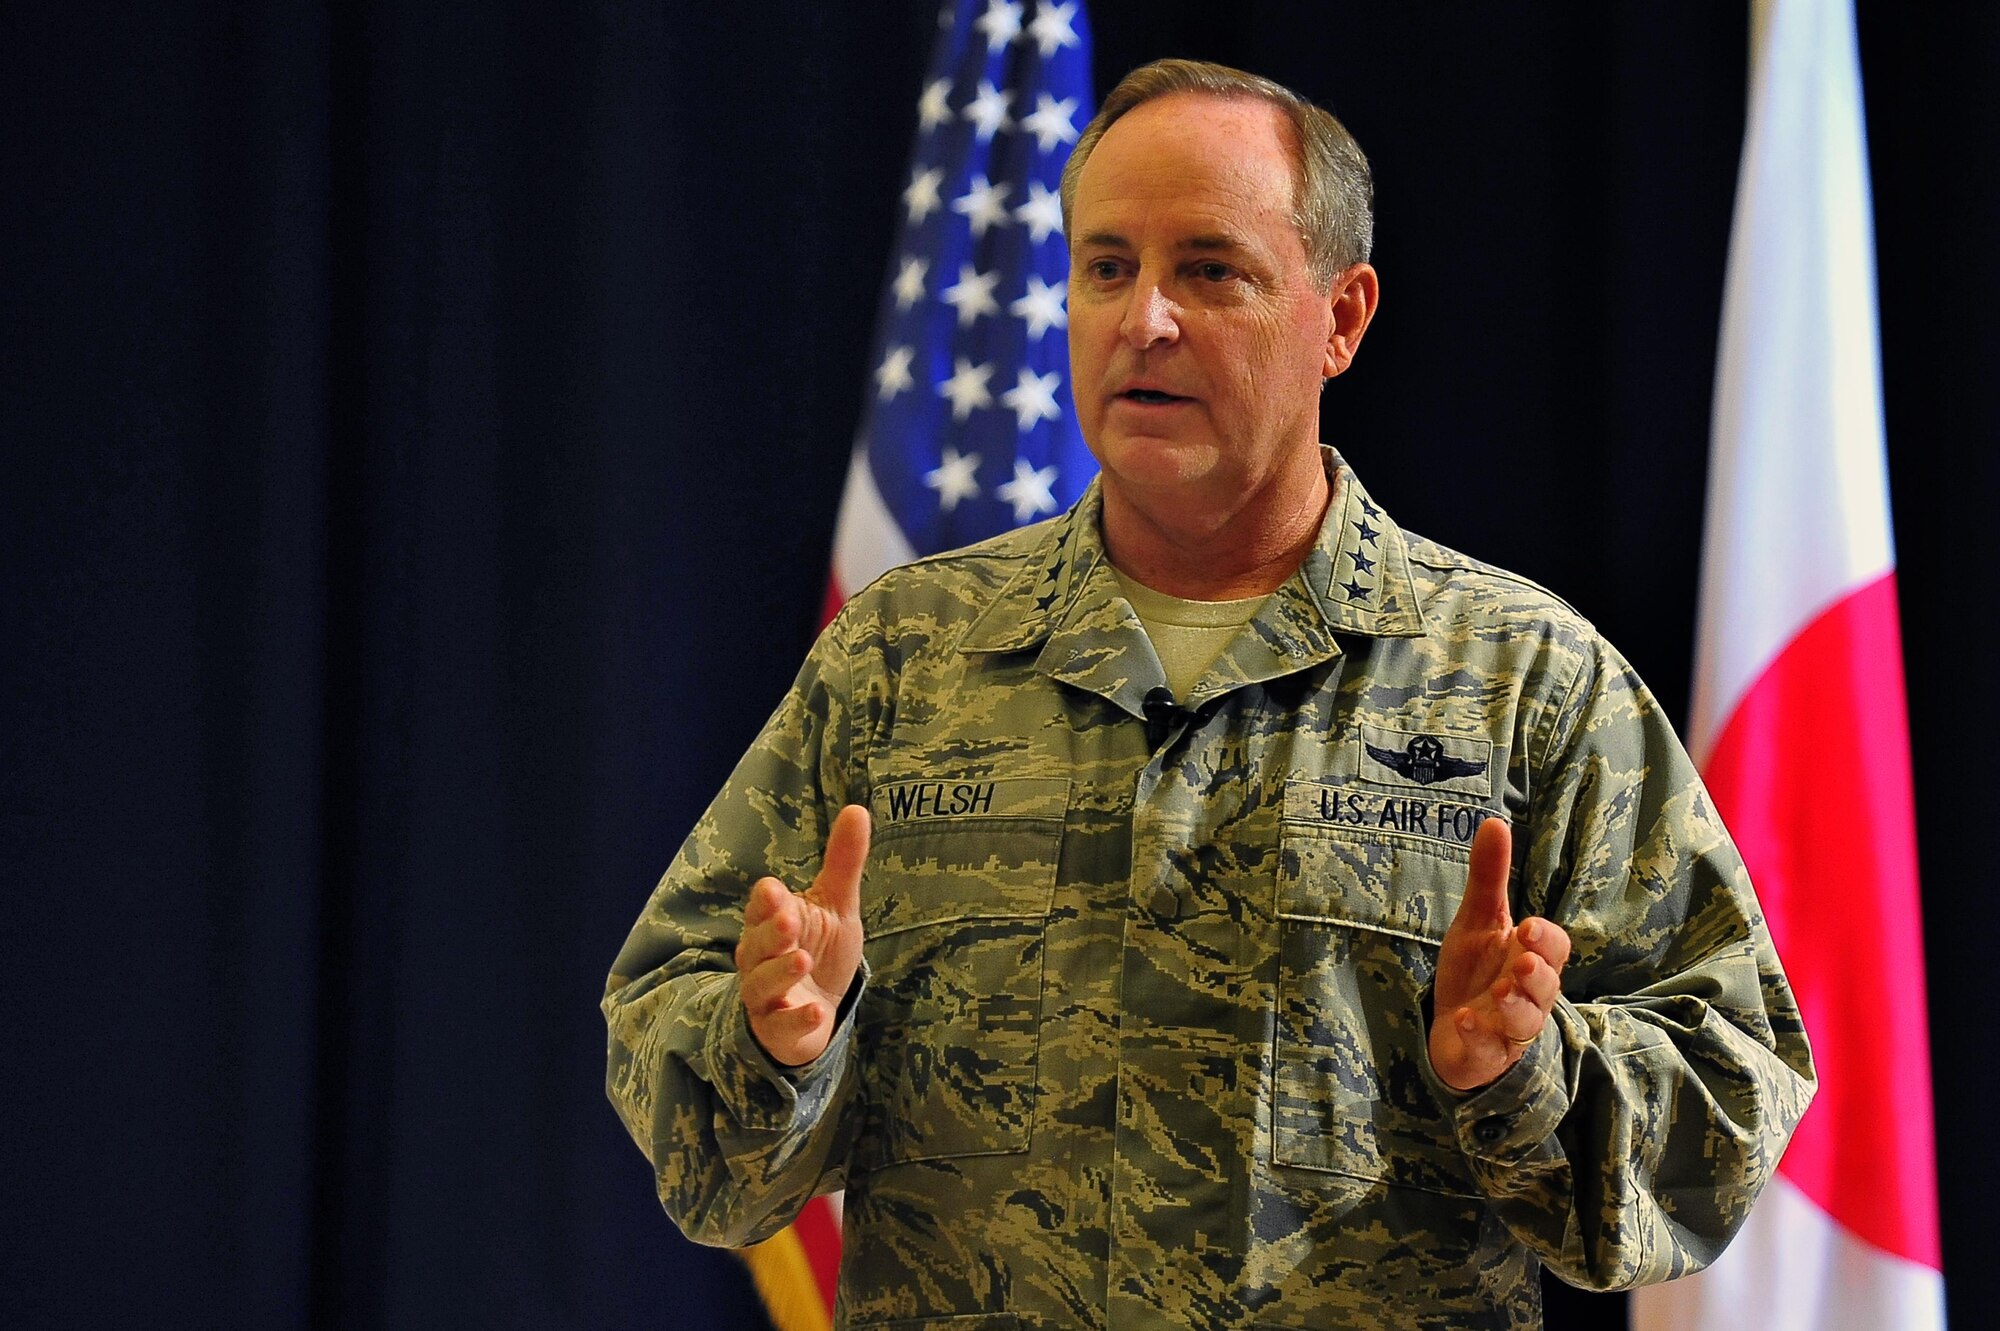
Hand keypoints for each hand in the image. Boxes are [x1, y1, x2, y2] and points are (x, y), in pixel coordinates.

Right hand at [734, 804, 870, 1066]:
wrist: (816, 1011)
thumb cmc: (820, 950)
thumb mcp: (836, 906)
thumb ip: (843, 862)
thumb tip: (858, 808)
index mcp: (771, 923)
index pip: (761, 908)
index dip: (767, 902)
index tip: (777, 890)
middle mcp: (760, 958)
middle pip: (755, 945)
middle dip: (770, 933)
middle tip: (789, 921)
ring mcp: (766, 996)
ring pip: (761, 984)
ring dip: (779, 972)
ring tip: (802, 959)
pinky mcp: (778, 1029)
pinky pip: (782, 1026)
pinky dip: (798, 1019)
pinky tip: (818, 1011)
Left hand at [1428, 816, 1570, 1091]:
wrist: (1454, 1028)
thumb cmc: (1476, 971)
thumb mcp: (1478, 921)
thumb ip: (1489, 877)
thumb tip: (1495, 822)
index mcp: (1530, 958)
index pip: (1554, 948)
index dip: (1545, 940)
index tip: (1528, 927)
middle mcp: (1528, 995)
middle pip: (1546, 986)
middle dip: (1537, 975)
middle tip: (1522, 962)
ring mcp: (1509, 1028)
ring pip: (1525, 1021)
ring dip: (1514, 1006)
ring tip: (1498, 990)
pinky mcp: (1487, 1053)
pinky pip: (1489, 1048)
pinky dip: (1478, 1034)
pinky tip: (1465, 1019)